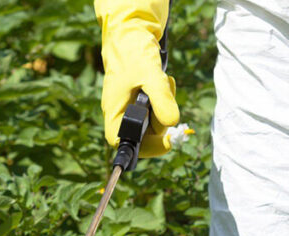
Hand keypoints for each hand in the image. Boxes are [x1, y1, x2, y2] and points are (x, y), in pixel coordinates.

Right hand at [95, 0, 180, 156]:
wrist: (132, 34)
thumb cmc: (133, 53)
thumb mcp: (150, 74)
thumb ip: (161, 99)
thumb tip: (173, 123)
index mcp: (115, 113)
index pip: (125, 143)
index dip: (147, 148)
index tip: (168, 142)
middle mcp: (122, 114)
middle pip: (145, 135)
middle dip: (161, 120)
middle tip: (166, 96)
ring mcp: (132, 109)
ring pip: (155, 122)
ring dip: (166, 106)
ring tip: (164, 82)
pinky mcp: (142, 102)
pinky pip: (158, 110)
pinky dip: (166, 99)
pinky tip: (163, 82)